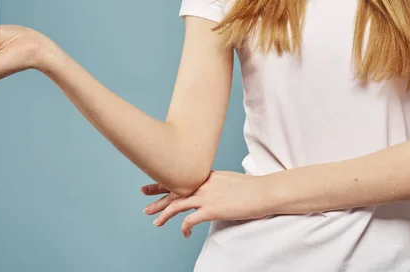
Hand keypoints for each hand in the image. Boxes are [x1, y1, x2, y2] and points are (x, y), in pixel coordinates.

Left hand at [141, 171, 269, 237]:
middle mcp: (202, 184)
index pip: (179, 178)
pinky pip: (190, 220)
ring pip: (176, 205)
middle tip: (145, 204)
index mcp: (206, 176)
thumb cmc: (251, 187)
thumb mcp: (228, 180)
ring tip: (156, 222)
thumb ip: (215, 184)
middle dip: (157, 197)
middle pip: (173, 190)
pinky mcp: (212, 209)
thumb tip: (211, 190)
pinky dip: (184, 227)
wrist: (263, 191)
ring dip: (163, 214)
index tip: (151, 185)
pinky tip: (184, 233)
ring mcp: (206, 196)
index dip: (163, 182)